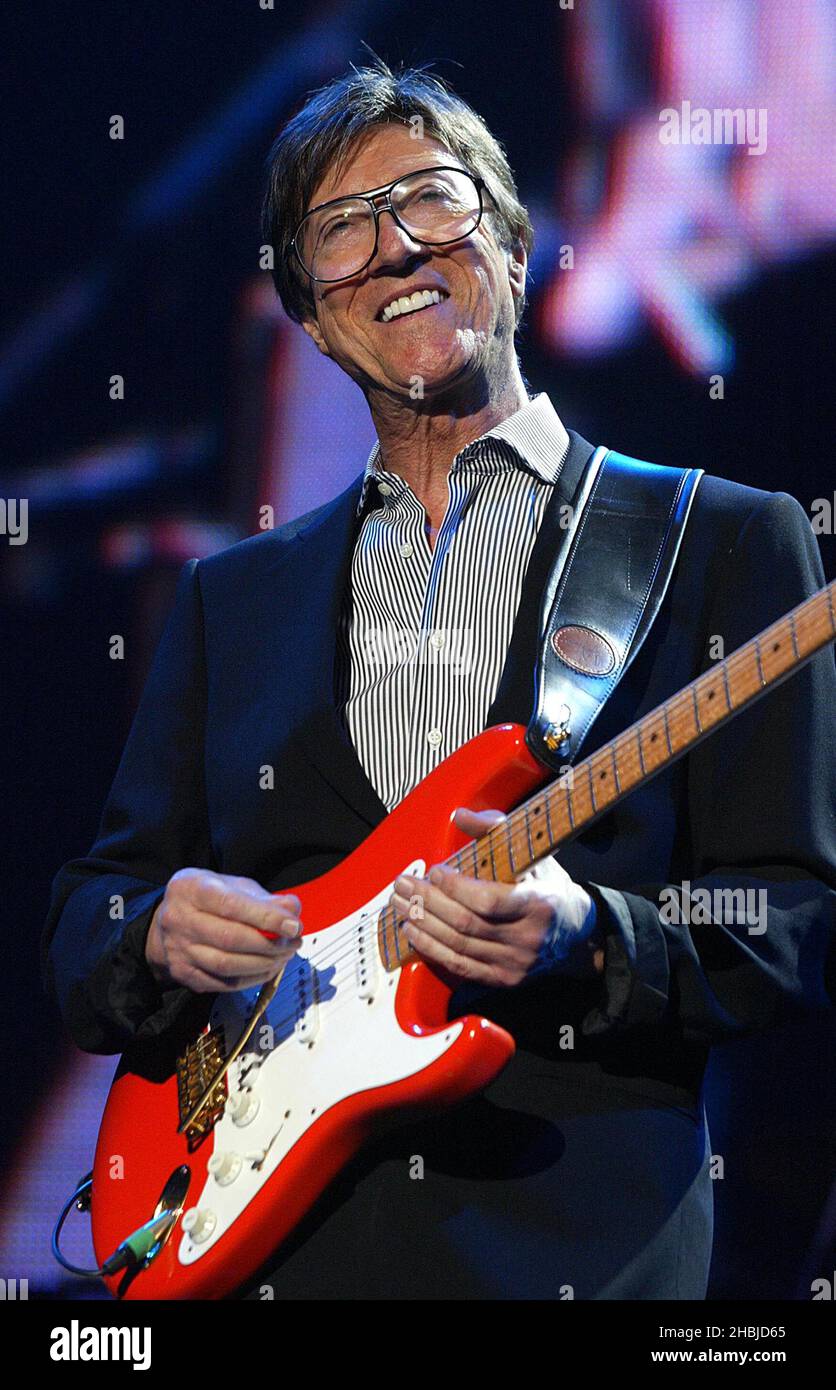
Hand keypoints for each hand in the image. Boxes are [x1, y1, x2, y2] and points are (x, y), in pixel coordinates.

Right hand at [145, 868, 302, 992]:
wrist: (169, 919)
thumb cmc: (206, 899)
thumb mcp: (233, 886)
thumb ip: (263, 898)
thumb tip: (292, 909)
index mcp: (191, 888)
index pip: (232, 905)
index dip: (266, 918)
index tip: (292, 925)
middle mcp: (179, 919)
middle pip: (230, 938)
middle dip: (269, 944)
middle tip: (292, 943)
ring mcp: (179, 949)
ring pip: (226, 965)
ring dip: (263, 964)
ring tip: (282, 956)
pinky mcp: (184, 973)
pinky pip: (223, 984)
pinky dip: (251, 979)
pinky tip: (266, 969)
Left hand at [390, 807, 601, 988]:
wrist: (578, 938)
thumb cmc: (550, 891)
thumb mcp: (535, 855)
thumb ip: (497, 830)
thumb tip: (460, 815)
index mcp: (537, 905)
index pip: (488, 900)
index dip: (455, 888)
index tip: (435, 871)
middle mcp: (526, 938)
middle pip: (465, 923)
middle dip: (426, 902)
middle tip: (403, 884)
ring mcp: (513, 963)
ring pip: (457, 946)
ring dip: (422, 924)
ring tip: (400, 905)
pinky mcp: (502, 979)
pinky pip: (459, 966)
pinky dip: (431, 949)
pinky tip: (413, 932)